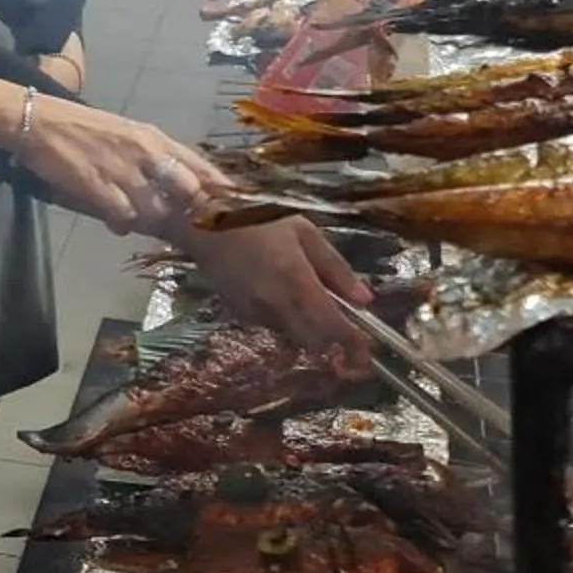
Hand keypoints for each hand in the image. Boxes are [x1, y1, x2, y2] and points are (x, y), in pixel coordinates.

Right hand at [17, 99, 227, 235]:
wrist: (40, 122)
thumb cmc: (85, 129)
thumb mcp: (128, 135)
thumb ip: (154, 159)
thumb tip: (177, 190)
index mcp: (155, 137)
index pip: (201, 165)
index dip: (220, 190)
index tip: (234, 209)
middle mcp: (146, 152)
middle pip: (187, 191)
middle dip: (185, 210)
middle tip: (175, 221)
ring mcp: (124, 169)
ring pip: (157, 209)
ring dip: (149, 219)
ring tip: (133, 215)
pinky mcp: (100, 186)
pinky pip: (125, 217)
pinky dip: (122, 223)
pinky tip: (112, 218)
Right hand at [186, 217, 374, 345]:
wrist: (205, 223)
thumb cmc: (258, 220)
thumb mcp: (305, 233)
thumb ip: (336, 269)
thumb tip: (364, 300)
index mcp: (297, 280)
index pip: (333, 327)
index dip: (353, 345)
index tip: (366, 352)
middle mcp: (276, 304)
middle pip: (315, 341)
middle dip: (332, 339)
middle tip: (343, 324)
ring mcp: (256, 312)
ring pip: (294, 335)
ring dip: (309, 327)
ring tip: (307, 296)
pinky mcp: (241, 315)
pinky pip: (273, 326)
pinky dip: (286, 318)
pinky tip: (280, 292)